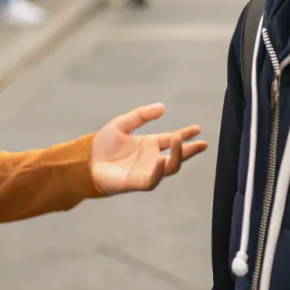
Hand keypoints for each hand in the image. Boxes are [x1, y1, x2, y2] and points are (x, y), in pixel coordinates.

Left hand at [90, 104, 206, 194]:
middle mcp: (151, 158)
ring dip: (176, 156)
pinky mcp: (137, 182)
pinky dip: (159, 171)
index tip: (198, 129)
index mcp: (149, 144)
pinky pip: (153, 180)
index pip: (171, 139)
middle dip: (190, 150)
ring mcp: (146, 170)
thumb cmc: (104, 144)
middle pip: (176, 156)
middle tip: (202, 143)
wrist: (87, 160)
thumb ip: (141, 115)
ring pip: (169, 168)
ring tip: (179, 141)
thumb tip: (162, 107)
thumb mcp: (122, 123)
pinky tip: (162, 160)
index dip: (185, 134)